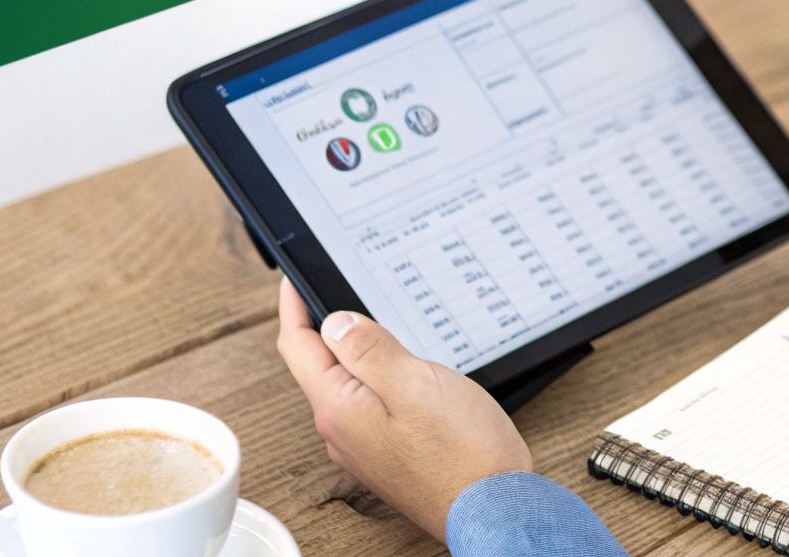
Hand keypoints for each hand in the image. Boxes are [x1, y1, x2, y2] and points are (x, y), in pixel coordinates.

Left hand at [274, 279, 531, 540]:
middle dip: (326, 328)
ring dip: (356, 354)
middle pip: (320, 366)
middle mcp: (343, 432)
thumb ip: (368, 349)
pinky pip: (370, 405)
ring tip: (375, 325)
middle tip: (336, 291)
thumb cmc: (462, 452)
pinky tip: (402, 372)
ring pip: (348, 386)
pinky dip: (378, 379)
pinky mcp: (389, 454)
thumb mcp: (414, 382)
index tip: (293, 279)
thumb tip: (334, 322)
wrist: (494, 509)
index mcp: (339, 408)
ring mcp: (364, 447)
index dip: (293, 307)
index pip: (298, 347)